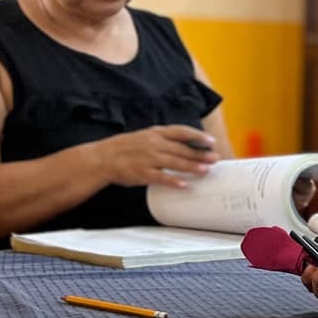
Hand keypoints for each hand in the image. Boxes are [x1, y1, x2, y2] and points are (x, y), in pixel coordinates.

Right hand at [96, 125, 217, 188]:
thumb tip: (183, 144)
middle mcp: (154, 144)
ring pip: (175, 163)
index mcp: (155, 133)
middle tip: (214, 159)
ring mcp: (148, 159)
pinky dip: (174, 181)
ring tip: (205, 171)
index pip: (181, 132)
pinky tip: (185, 185)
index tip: (210, 141)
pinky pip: (162, 178)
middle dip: (200, 154)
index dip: (198, 136)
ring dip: (192, 167)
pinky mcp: (143, 173)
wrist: (102, 158)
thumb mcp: (144, 136)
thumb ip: (163, 139)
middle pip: (182, 149)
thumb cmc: (124, 148)